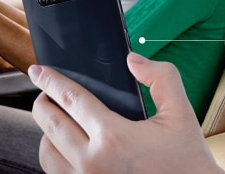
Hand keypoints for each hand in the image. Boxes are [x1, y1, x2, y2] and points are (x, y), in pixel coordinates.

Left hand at [29, 53, 223, 173]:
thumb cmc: (186, 159)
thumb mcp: (180, 111)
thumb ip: (160, 77)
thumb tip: (133, 61)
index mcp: (114, 137)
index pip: (71, 100)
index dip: (51, 81)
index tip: (39, 70)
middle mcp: (93, 163)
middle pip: (50, 124)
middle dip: (43, 102)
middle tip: (45, 91)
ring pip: (47, 153)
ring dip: (47, 132)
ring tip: (58, 119)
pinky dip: (55, 157)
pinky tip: (67, 147)